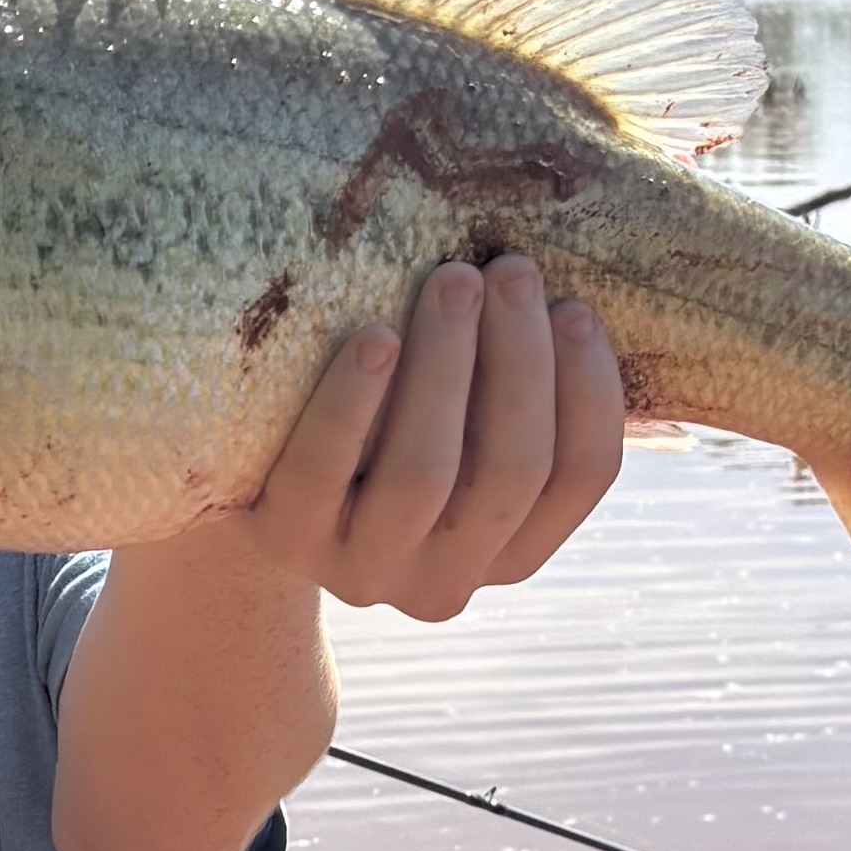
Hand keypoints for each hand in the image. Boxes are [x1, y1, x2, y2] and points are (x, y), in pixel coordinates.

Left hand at [246, 252, 624, 621]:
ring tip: (454, 280)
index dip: (590, 392)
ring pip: (425, 474)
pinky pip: (324, 470)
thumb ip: (509, 386)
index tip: (574, 308)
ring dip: (447, 366)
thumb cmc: (384, 427)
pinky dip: (353, 400)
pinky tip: (374, 338)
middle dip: (519, 360)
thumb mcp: (459, 423)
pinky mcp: (286, 540)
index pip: (578, 478)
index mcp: (510, 551)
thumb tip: (567, 294)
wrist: (260, 483)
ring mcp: (363, 569)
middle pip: (510, 471)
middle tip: (512, 269)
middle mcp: (445, 581)